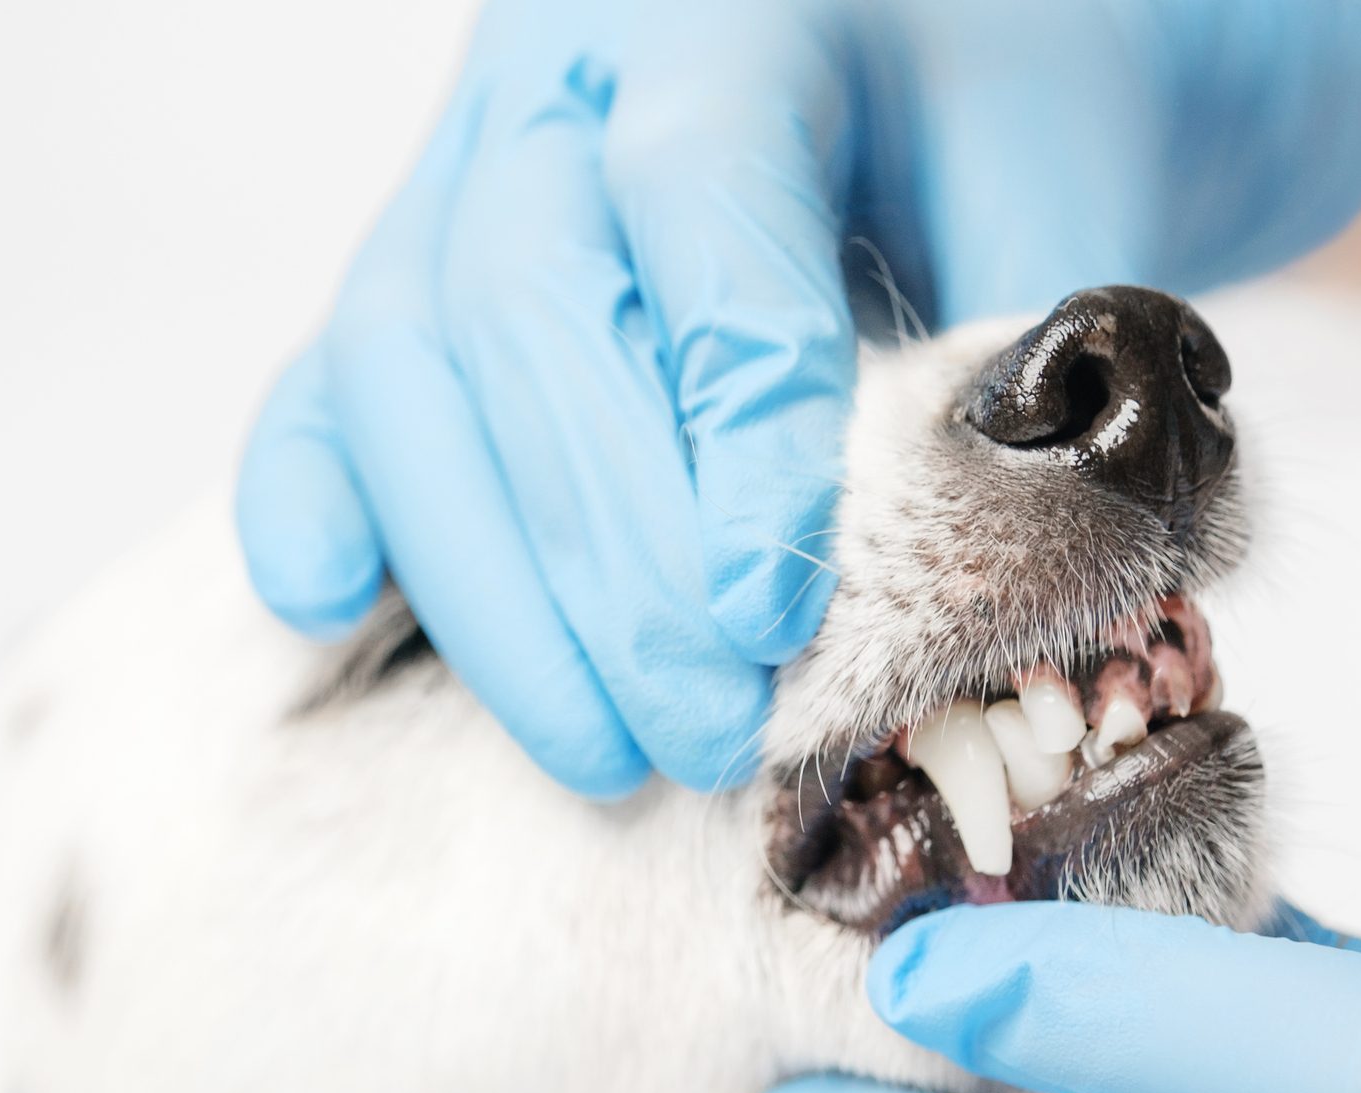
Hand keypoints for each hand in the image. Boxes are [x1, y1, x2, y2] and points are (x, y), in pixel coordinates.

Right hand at [235, 0, 1360, 795]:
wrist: (938, 93)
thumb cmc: (995, 153)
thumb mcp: (1049, 218)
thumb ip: (1015, 361)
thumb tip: (986, 573)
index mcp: (731, 13)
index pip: (702, 198)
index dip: (730, 416)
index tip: (772, 613)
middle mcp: (562, 85)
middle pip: (522, 302)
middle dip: (611, 551)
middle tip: (705, 730)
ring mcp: (457, 180)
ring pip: (398, 366)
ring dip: (491, 586)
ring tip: (601, 751)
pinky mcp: (403, 285)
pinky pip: (320, 390)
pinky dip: (311, 502)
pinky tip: (333, 609)